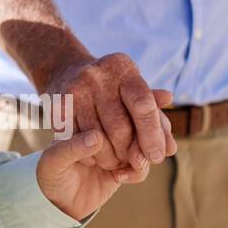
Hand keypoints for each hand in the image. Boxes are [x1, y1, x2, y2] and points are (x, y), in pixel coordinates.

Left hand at [36, 129, 154, 220]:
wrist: (60, 202)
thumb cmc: (51, 175)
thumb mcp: (53, 161)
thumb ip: (71, 147)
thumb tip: (96, 137)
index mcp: (81, 118)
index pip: (107, 112)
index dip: (112, 124)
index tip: (99, 140)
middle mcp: (102, 127)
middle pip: (129, 125)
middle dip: (125, 143)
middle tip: (111, 159)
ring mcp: (116, 145)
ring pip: (141, 142)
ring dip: (134, 156)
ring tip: (113, 167)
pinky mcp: (125, 163)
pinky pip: (142, 162)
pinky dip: (137, 171)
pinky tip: (120, 177)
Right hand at [44, 52, 175, 172]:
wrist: (64, 69)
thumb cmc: (111, 88)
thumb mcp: (134, 92)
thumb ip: (156, 118)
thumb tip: (169, 148)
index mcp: (122, 67)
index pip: (143, 106)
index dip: (152, 135)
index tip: (156, 156)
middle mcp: (97, 75)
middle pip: (120, 127)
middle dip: (129, 150)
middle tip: (132, 160)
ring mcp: (75, 89)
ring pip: (97, 138)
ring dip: (109, 157)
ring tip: (115, 159)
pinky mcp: (57, 106)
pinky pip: (77, 141)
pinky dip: (89, 154)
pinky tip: (95, 154)